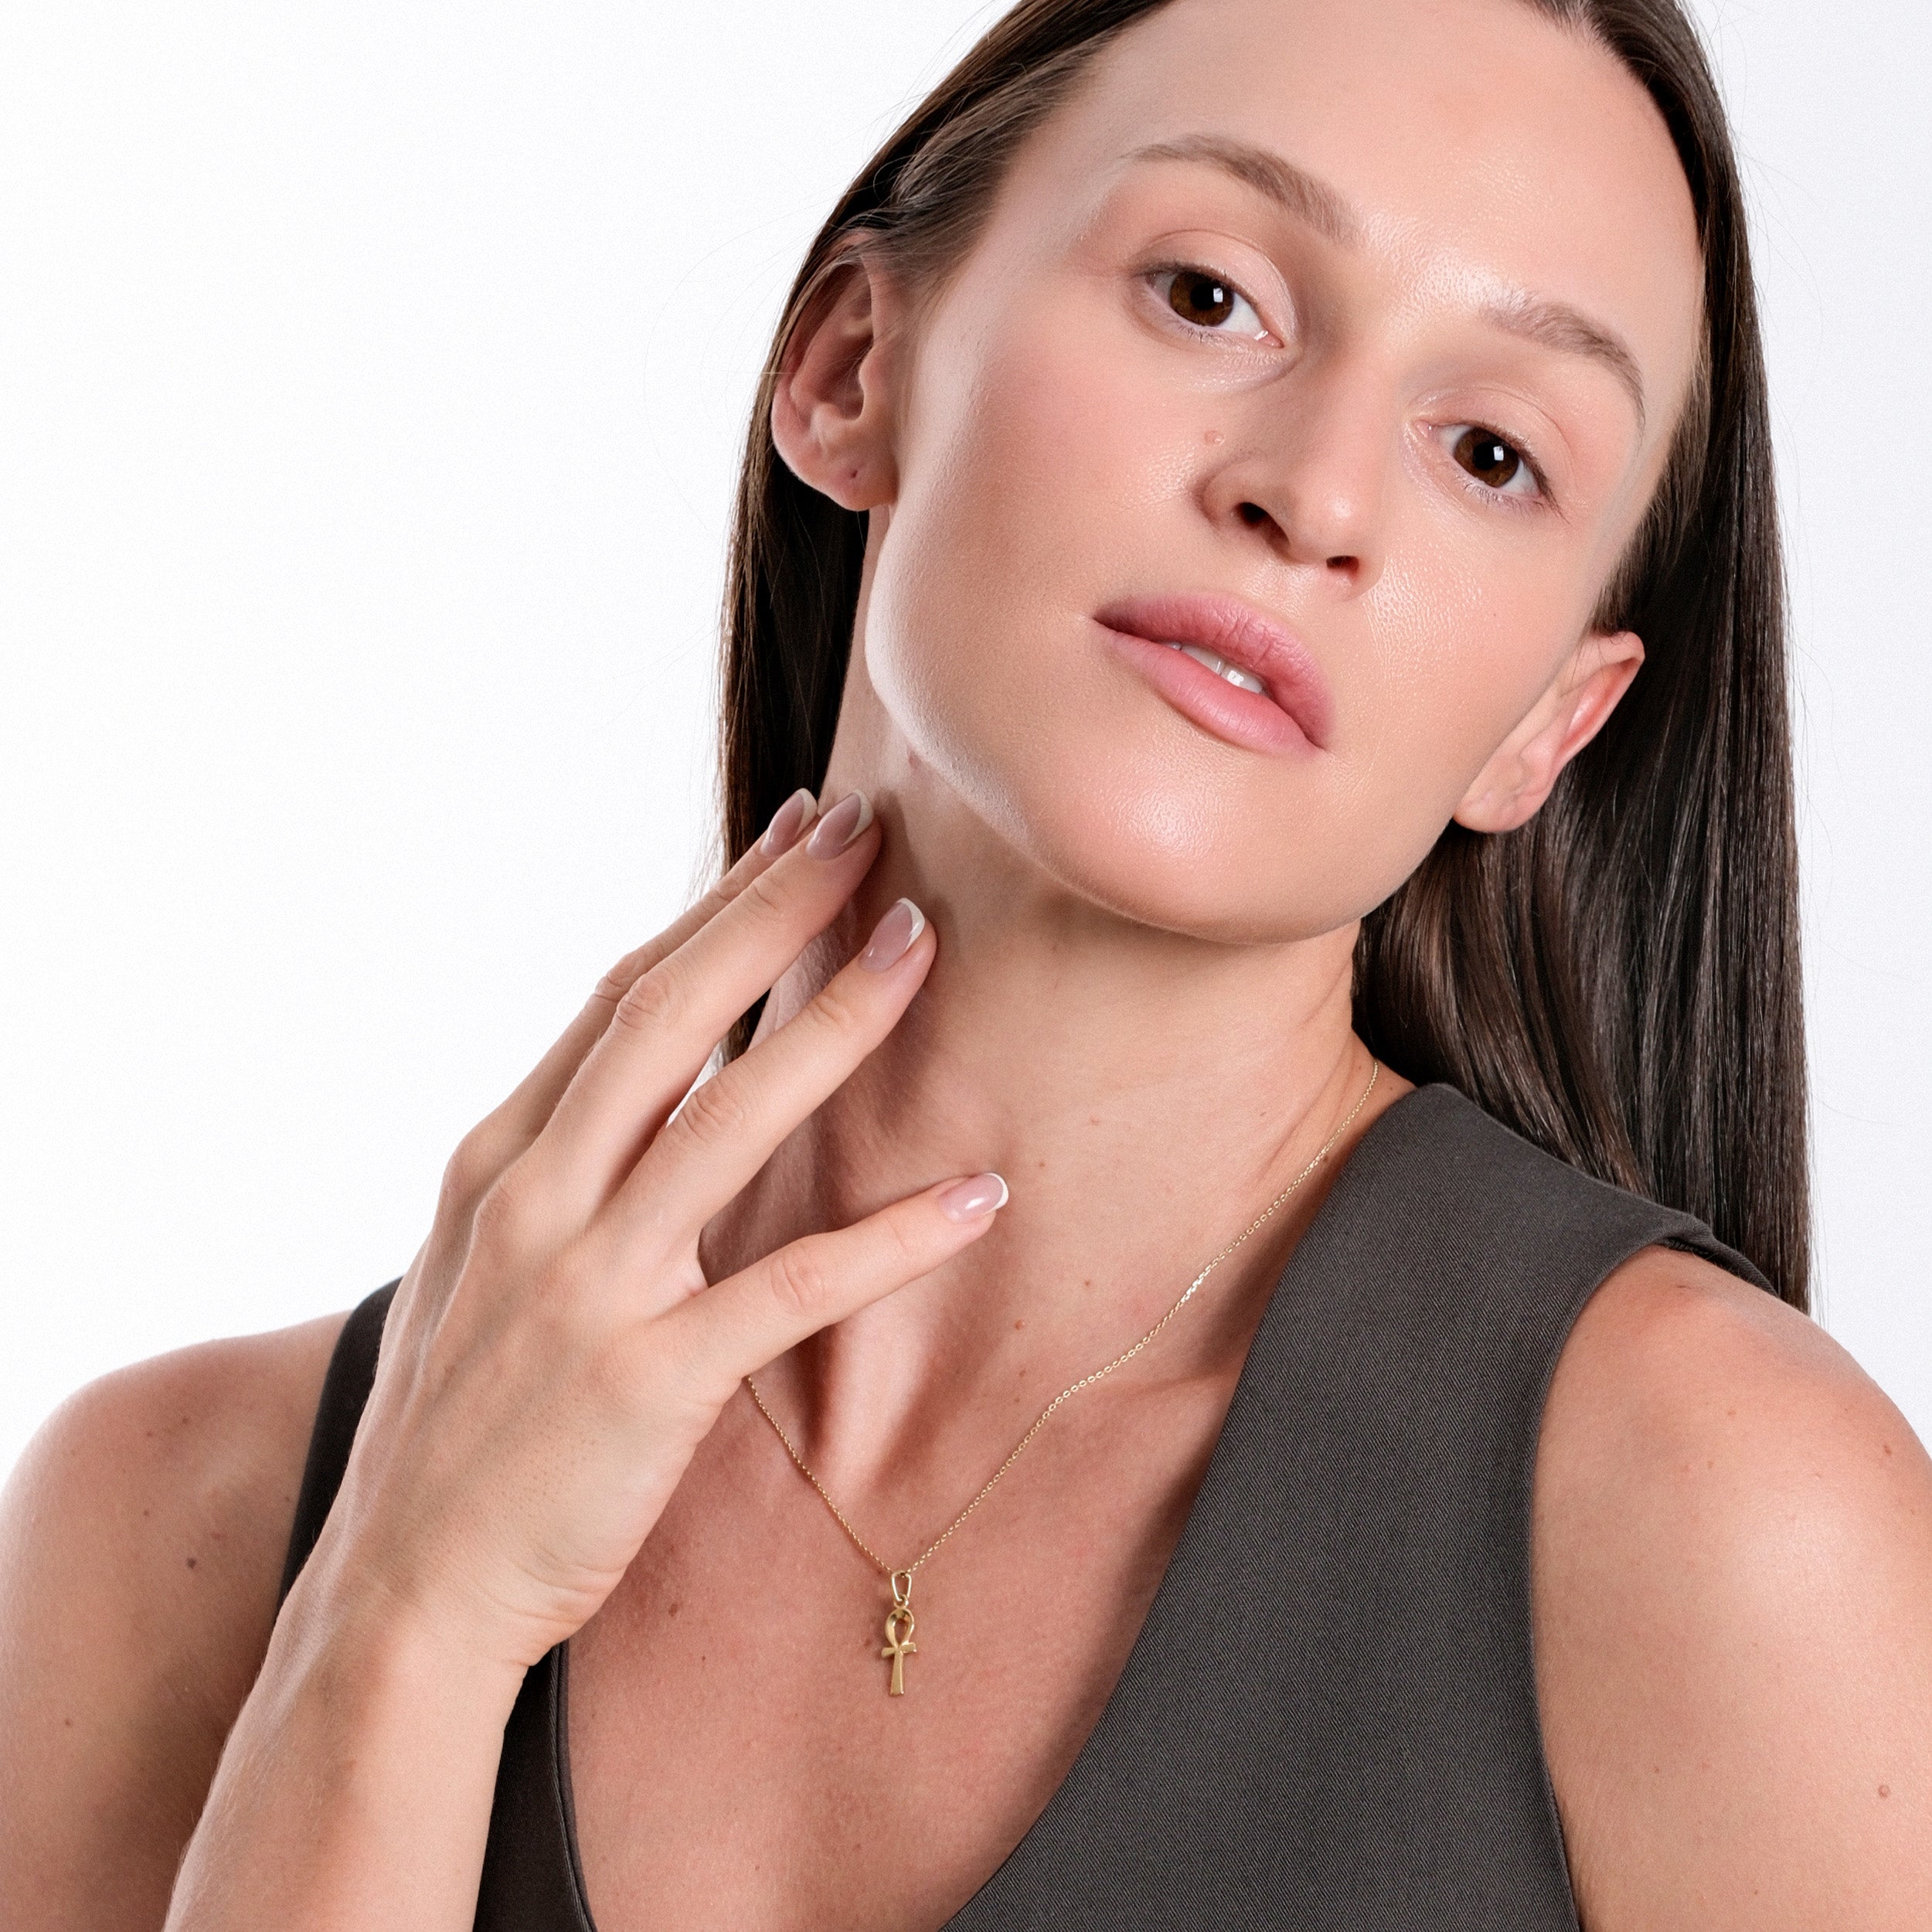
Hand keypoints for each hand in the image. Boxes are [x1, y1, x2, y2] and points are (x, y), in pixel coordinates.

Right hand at [295, 787, 1004, 1673]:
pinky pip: (789, 1289)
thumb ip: (557, 1168)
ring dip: (835, 1025)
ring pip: (729, 1121)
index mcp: (498, 1159)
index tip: (794, 833)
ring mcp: (588, 1286)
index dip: (716, 908)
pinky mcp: (646, 1380)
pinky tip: (976, 1196)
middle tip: (867, 827)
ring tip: (922, 945)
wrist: (400, 1590)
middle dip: (772, 912)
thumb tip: (642, 1087)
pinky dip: (889, 1240)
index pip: (623, 999)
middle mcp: (535, 1198)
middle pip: (668, 1017)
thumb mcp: (480, 1262)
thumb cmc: (459, 1423)